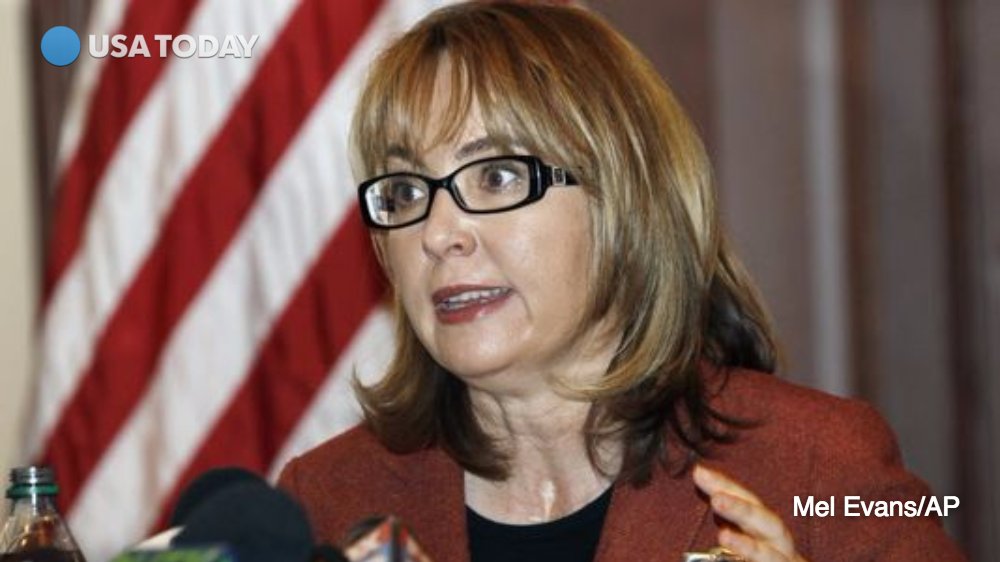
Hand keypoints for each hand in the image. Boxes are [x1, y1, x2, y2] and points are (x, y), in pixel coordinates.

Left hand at [692, 464, 807, 561]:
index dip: (726, 486)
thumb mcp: (726, 548)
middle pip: (769, 523)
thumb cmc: (747, 559)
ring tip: (724, 537)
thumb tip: (688, 508)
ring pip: (776, 557)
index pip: (748, 503)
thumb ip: (719, 538)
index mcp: (762, 534)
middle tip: (716, 499)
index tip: (698, 472)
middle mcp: (780, 550)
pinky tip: (736, 557)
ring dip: (750, 547)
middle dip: (744, 510)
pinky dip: (757, 561)